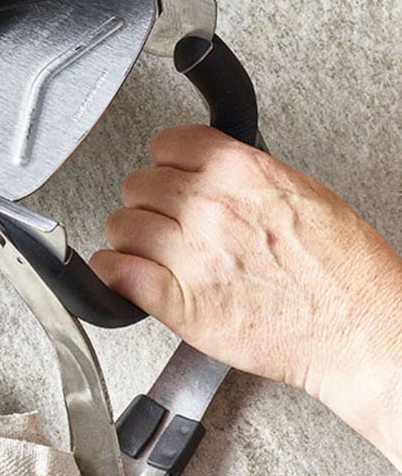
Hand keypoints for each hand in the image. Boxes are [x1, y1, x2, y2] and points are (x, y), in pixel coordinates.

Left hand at [92, 125, 401, 468]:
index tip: (172, 177)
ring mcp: (191, 254)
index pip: (166, 143)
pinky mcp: (178, 302)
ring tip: (155, 252)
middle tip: (168, 222)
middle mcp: (209, 206)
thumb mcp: (302, 192)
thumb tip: (207, 167)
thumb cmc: (345, 271)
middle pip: (138, 185)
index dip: (166, 164)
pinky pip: (113, 273)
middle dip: (151, 204)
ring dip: (132, 239)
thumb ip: (244, 175)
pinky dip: (112, 273)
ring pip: (121, 225)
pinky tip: (126, 275)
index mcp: (240, 172)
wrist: (363, 332)